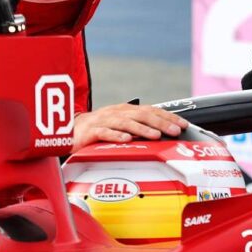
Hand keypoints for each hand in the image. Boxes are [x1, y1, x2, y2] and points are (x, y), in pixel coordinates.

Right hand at [72, 102, 187, 150]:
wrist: (67, 131)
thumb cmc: (98, 130)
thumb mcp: (120, 127)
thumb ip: (139, 129)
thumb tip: (164, 136)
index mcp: (126, 111)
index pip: (151, 110)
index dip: (168, 116)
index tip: (183, 124)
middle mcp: (117, 113)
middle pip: (142, 115)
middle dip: (161, 122)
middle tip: (175, 130)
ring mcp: (103, 121)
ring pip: (125, 123)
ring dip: (142, 129)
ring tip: (156, 135)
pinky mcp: (90, 132)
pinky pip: (104, 133)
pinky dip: (116, 136)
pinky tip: (126, 140)